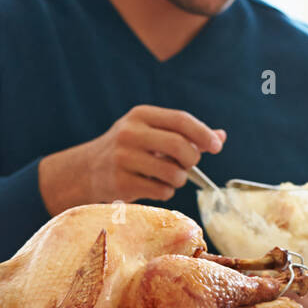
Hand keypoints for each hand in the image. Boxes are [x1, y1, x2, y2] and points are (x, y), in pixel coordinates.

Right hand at [39, 105, 224, 213]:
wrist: (85, 170)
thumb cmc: (130, 149)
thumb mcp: (152, 133)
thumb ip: (186, 134)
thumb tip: (221, 136)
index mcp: (141, 115)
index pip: (181, 120)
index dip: (204, 134)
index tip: (217, 147)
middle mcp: (130, 133)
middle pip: (180, 146)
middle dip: (192, 160)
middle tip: (189, 165)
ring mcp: (123, 158)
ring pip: (174, 173)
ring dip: (179, 179)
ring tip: (168, 176)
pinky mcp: (120, 182)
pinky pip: (162, 191)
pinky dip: (166, 191)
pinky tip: (153, 186)